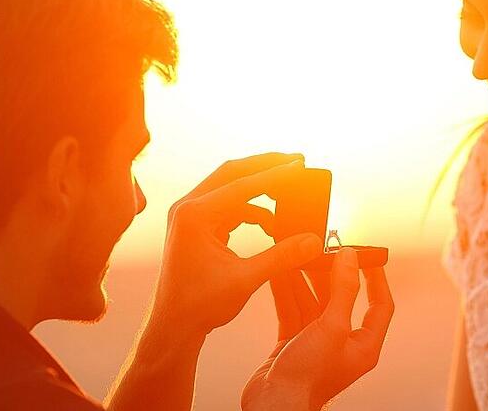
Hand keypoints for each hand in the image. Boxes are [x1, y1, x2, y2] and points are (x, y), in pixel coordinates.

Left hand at [152, 153, 324, 336]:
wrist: (173, 326)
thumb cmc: (200, 305)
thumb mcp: (245, 279)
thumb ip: (281, 257)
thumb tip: (313, 240)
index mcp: (194, 215)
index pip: (241, 185)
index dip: (274, 175)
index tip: (300, 164)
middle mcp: (187, 208)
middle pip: (232, 174)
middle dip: (266, 167)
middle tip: (297, 160)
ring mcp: (189, 216)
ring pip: (230, 188)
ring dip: (259, 190)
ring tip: (290, 194)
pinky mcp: (195, 226)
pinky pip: (227, 206)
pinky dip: (250, 210)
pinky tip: (271, 223)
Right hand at [242, 248, 393, 410]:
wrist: (273, 405)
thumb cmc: (308, 377)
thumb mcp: (332, 327)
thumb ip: (343, 290)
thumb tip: (349, 257)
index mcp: (363, 345)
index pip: (379, 306)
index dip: (376, 279)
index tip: (368, 256)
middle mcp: (342, 343)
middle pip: (341, 298)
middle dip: (329, 273)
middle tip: (320, 250)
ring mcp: (317, 343)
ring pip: (312, 302)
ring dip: (303, 279)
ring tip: (295, 255)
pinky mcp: (293, 344)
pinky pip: (292, 310)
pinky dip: (286, 292)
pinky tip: (279, 273)